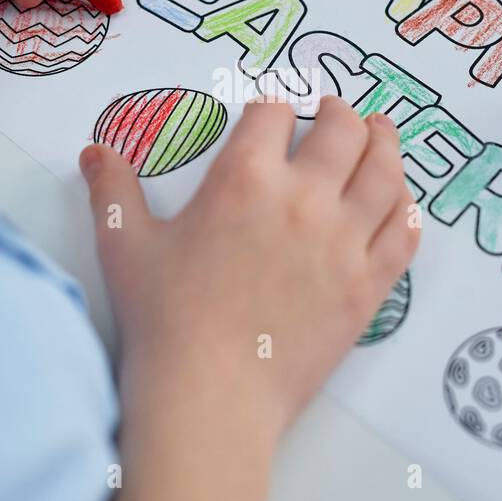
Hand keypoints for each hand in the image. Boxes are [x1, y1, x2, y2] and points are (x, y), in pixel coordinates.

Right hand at [79, 97, 419, 500]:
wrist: (210, 396)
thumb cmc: (164, 320)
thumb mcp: (126, 246)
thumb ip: (113, 191)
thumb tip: (95, 151)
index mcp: (244, 179)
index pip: (274, 112)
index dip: (275, 104)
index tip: (275, 110)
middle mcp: (304, 199)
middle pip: (343, 129)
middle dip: (339, 111)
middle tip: (334, 112)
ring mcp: (344, 242)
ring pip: (386, 172)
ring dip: (385, 143)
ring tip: (381, 134)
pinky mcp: (368, 286)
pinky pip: (403, 232)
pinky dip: (406, 207)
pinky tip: (399, 199)